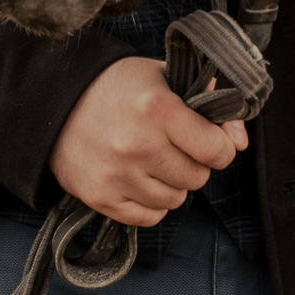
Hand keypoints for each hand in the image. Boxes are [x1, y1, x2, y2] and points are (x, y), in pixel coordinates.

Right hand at [50, 58, 246, 226]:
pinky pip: (149, 217)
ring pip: (175, 200)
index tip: (210, 140)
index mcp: (158, 108)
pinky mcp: (100, 197)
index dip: (221, 146)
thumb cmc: (116, 87)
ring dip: (172, 184)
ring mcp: (117, 174)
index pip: (217, 150)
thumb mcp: (164, 78)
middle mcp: (138, 144)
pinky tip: (140, 179)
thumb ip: (208, 103)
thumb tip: (240, 142)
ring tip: (154, 160)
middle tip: (175, 146)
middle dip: (194, 164)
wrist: (54, 102)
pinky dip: (151, 203)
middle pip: (197, 178)